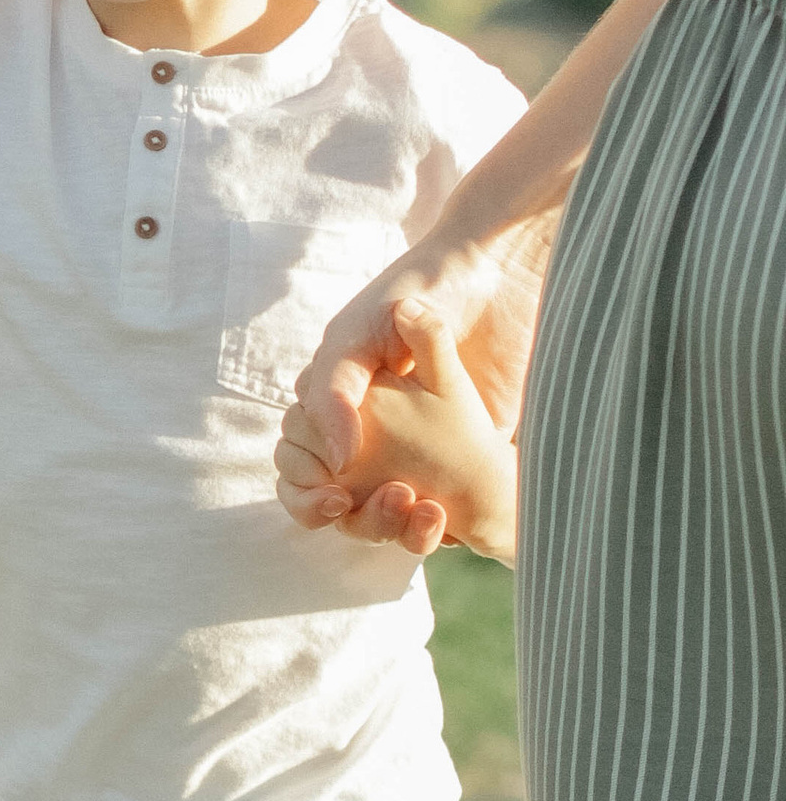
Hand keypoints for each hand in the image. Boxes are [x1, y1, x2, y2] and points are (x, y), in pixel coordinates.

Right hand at [284, 216, 548, 519]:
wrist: (498, 275)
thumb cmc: (419, 293)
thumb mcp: (360, 337)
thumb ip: (335, 394)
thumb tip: (339, 458)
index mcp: (338, 398)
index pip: (302, 461)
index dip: (308, 484)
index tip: (333, 489)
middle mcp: (370, 427)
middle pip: (332, 494)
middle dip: (335, 508)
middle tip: (350, 503)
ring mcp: (415, 445)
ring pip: (379, 511)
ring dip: (384, 522)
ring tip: (412, 508)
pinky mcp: (464, 453)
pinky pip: (432, 510)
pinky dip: (429, 525)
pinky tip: (441, 517)